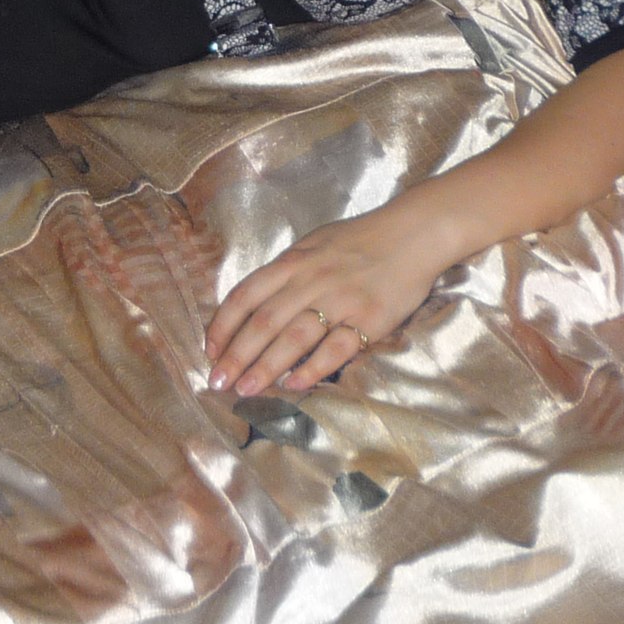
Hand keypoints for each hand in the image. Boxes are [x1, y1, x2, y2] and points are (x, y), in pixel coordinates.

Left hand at [204, 188, 464, 397]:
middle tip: (218, 382)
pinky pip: (335, 348)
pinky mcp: (369, 319)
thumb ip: (287, 271)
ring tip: (246, 390)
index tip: (209, 350)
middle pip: (264, 322)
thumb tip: (256, 302)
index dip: (223, 324)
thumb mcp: (314, 244)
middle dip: (236, 355)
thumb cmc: (360, 239)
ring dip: (265, 367)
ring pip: (293, 338)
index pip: (246, 294)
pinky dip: (312, 368)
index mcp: (294, 262)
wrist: (414, 233)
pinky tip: (294, 384)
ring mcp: (340, 300)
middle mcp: (311, 281)